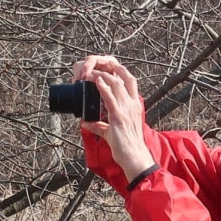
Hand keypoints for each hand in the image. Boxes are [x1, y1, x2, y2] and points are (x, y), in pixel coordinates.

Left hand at [72, 55, 153, 180]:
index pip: (131, 82)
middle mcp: (132, 104)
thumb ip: (99, 126)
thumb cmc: (126, 146)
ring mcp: (126, 110)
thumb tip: (86, 123)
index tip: (111, 67)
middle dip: (113, 68)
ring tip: (92, 72)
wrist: (134, 157)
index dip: (121, 72)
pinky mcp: (118, 117)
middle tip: (101, 63)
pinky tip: (96, 81)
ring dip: (103, 76)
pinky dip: (103, 87)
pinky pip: (110, 98)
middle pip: (126, 78)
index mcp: (134, 106)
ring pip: (117, 84)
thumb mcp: (112, 132)